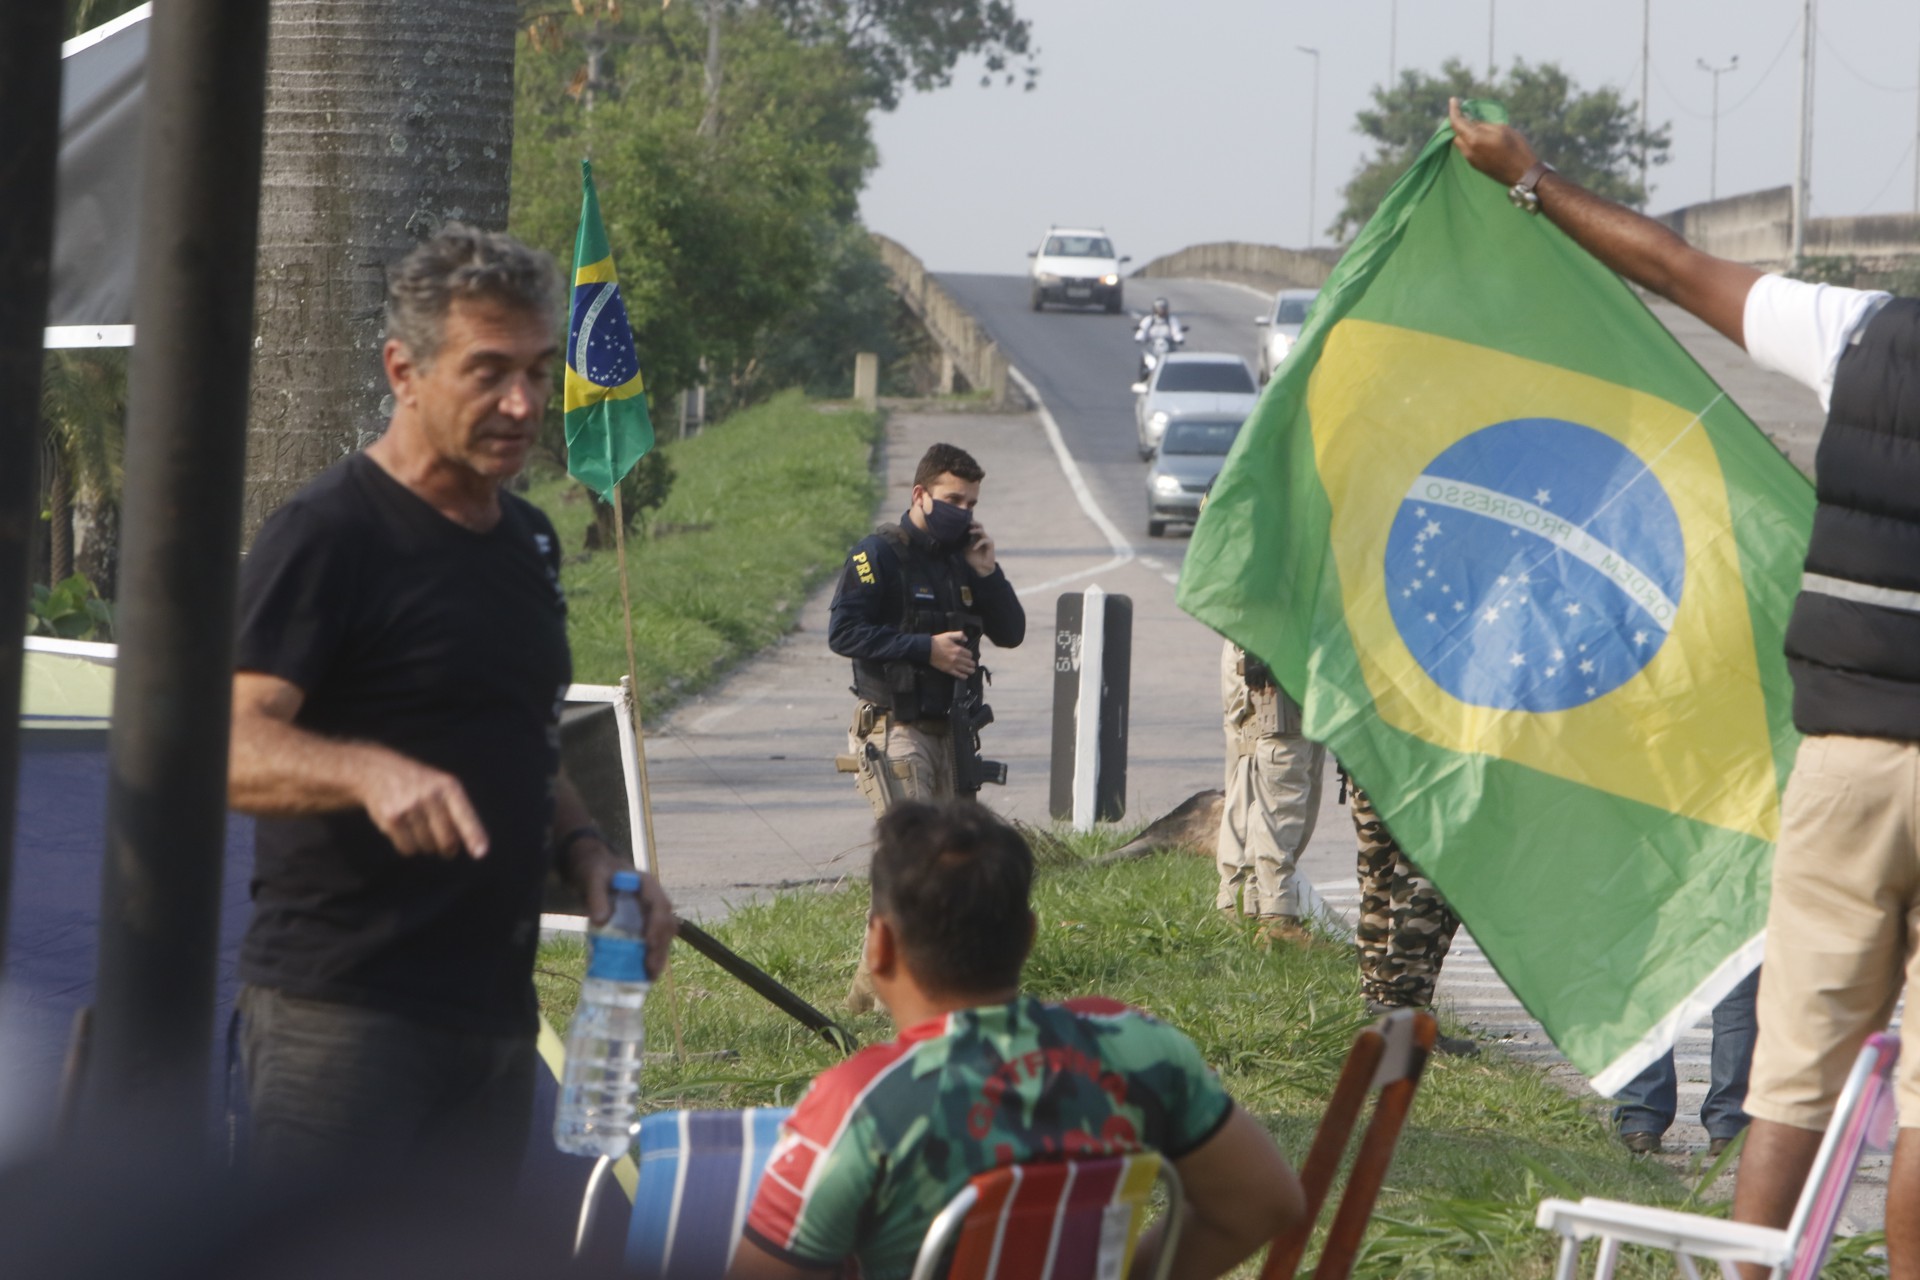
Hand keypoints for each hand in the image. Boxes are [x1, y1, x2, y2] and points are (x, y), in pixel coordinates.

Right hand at [357, 750, 489, 858]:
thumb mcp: (442, 786)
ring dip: (426, 845)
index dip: (474, 836)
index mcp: (449, 787)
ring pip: (427, 847)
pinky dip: (408, 846)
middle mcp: (430, 795)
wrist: (377, 770)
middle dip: (448, 849)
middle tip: (446, 848)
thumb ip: (458, 812)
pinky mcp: (392, 818)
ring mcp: (410, 807)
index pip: (465, 816)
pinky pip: (408, 849)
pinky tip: (404, 829)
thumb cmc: (419, 784)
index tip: (481, 853)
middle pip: (447, 840)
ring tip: (418, 826)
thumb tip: (476, 848)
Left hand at [572, 842, 677, 978]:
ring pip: (664, 935)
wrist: (596, 870)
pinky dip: (651, 955)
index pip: (660, 905)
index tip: (649, 942)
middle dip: (661, 947)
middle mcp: (654, 900)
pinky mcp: (644, 924)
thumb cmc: (597, 871)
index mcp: (647, 885)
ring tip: (650, 976)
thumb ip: (597, 896)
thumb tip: (600, 921)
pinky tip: (644, 974)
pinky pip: (654, 940)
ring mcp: (651, 913)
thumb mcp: (594, 879)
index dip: (657, 924)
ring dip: (660, 955)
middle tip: (650, 967)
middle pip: (667, 924)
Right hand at [929, 630, 977, 677]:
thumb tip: (966, 639)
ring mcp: (953, 665)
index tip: (969, 656)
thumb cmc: (938, 642)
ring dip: (970, 670)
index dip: (970, 655)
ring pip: (965, 669)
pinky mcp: (948, 670)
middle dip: (972, 663)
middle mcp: (957, 658)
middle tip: (972, 664)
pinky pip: (958, 674)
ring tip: (972, 671)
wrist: (927, 649)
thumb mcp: (949, 635)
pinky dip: (963, 676)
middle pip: (969, 662)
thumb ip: (959, 635)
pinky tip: (965, 676)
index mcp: (958, 649)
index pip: (969, 654)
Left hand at [964, 523, 995, 575]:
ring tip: (969, 532)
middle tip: (967, 522)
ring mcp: (986, 539)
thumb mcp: (964, 550)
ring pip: (981, 531)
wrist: (981, 568)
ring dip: (975, 530)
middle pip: (979, 525)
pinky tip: (974, 548)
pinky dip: (978, 544)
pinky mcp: (990, 544)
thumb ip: (962, 543)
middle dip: (973, 522)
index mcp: (975, 537)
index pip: (973, 527)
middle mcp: (981, 537)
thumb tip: (953, 537)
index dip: (969, 524)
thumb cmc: (973, 559)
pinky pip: (984, 540)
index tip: (962, 520)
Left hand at [1448, 96, 1538, 185]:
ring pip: (1460, 144)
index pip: (1456, 123)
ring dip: (1463, 133)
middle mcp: (1468, 151)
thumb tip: (1472, 122)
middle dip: (1458, 123)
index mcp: (1474, 139)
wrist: (1523, 174)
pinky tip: (1478, 136)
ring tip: (1472, 124)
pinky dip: (1468, 141)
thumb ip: (1483, 125)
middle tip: (1465, 113)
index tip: (1453, 100)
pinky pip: (1466, 150)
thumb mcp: (1502, 129)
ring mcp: (1471, 160)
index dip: (1453, 111)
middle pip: (1456, 135)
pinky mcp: (1476, 166)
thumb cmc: (1517, 148)